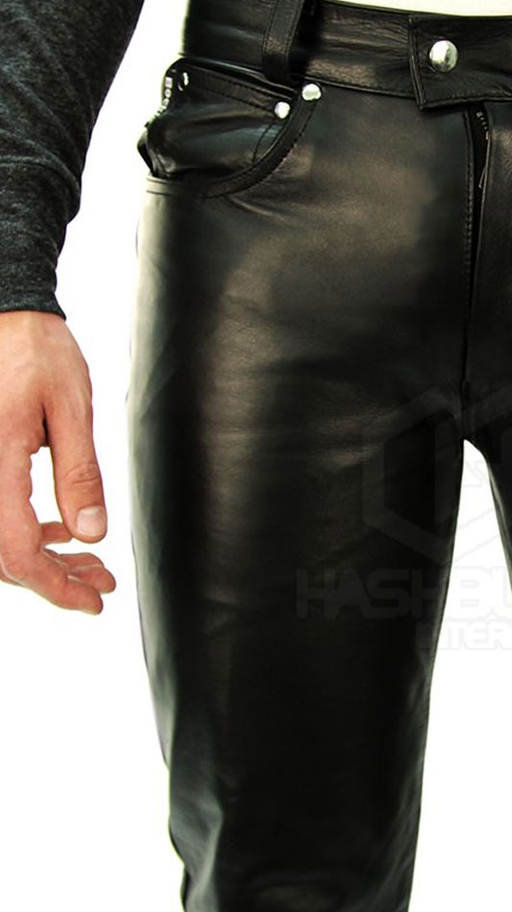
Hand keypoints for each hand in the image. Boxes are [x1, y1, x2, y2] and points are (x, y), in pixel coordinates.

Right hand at [0, 310, 115, 611]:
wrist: (3, 311)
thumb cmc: (36, 352)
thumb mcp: (71, 411)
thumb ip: (80, 475)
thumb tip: (92, 534)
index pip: (16, 551)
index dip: (56, 585)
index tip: (95, 600)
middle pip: (3, 555)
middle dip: (55, 578)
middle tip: (102, 583)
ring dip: (44, 558)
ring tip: (93, 563)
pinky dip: (29, 530)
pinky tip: (64, 530)